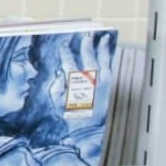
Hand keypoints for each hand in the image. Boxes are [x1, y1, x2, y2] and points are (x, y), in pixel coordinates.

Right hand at [56, 30, 115, 147]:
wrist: (87, 129)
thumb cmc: (69, 115)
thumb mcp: (56, 101)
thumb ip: (57, 85)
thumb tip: (60, 73)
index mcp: (75, 82)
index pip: (69, 62)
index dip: (66, 52)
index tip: (65, 45)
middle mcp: (90, 79)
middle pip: (88, 56)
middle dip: (86, 45)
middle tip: (86, 35)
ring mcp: (102, 81)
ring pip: (102, 59)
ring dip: (102, 47)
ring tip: (103, 37)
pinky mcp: (109, 85)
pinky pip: (109, 66)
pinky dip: (109, 57)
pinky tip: (108, 51)